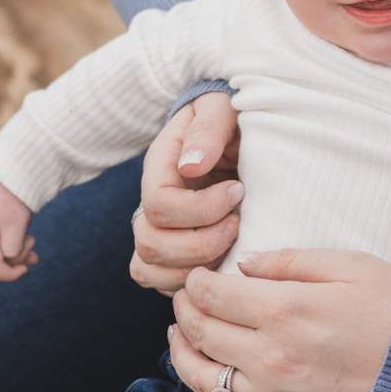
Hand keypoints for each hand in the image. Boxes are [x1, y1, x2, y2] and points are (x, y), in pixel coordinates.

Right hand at [0, 167, 36, 280]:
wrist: (12, 162)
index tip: (26, 270)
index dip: (9, 274)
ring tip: (32, 240)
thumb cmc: (14, 193)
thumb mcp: (16, 224)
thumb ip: (12, 249)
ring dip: (15, 249)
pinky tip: (25, 239)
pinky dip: (10, 240)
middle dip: (14, 258)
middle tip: (33, 245)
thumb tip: (11, 262)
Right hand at [130, 94, 242, 296]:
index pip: (158, 203)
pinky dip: (193, 284)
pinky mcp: (175, 255)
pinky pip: (165, 284)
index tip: (237, 190)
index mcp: (160, 167)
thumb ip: (207, 129)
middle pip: (150, 243)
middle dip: (201, 243)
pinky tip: (226, 262)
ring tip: (234, 243)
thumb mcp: (223, 108)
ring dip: (197, 267)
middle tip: (239, 221)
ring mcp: (160, 231)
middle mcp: (152, 204)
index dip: (200, 208)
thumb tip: (191, 167)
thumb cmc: (233, 117)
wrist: (240, 134)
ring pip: (151, 269)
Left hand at [167, 248, 390, 391]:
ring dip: (183, 355)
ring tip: (182, 338)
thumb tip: (243, 266)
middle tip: (186, 299)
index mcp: (285, 311)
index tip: (198, 277)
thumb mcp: (353, 266)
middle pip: (201, 333)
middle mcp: (272, 358)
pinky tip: (206, 388)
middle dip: (185, 311)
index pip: (210, 295)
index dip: (195, 282)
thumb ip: (291, 261)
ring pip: (204, 381)